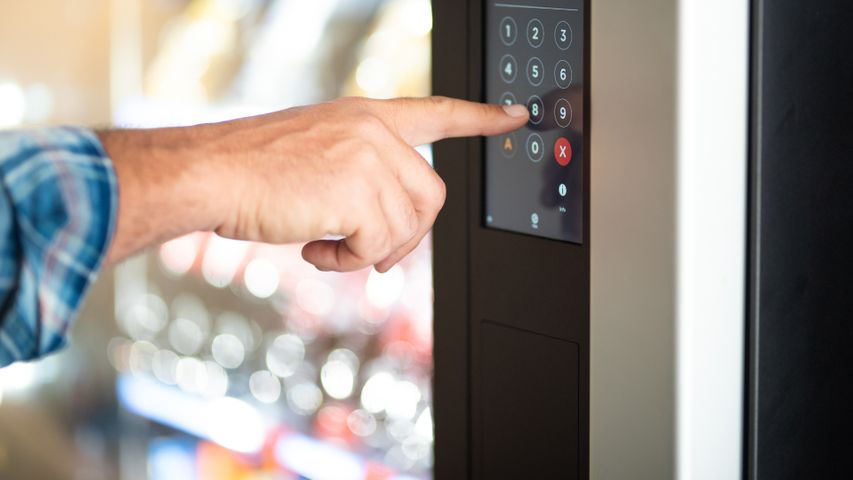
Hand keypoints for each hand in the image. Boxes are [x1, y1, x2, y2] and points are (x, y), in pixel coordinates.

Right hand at [100, 96, 528, 271]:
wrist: (210, 172)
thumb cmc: (251, 170)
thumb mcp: (317, 153)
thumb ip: (362, 175)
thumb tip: (390, 228)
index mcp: (367, 116)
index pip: (439, 111)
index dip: (481, 118)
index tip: (515, 116)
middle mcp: (375, 131)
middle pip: (431, 199)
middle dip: (405, 237)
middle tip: (369, 251)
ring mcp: (370, 158)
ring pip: (405, 228)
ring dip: (367, 251)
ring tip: (326, 244)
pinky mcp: (359, 192)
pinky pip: (379, 245)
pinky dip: (348, 260)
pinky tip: (315, 248)